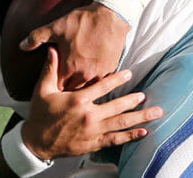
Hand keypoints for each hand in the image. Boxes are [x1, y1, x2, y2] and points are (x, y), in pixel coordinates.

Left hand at [20, 3, 128, 90]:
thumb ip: (36, 37)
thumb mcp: (56, 26)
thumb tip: (21, 46)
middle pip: (74, 91)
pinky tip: (93, 77)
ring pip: (89, 89)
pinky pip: (103, 82)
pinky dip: (96, 81)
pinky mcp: (111, 69)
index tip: (53, 86)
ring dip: (83, 87)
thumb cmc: (84, 21)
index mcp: (69, 67)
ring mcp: (100, 73)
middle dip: (68, 90)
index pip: (58, 87)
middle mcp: (85, 74)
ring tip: (79, 86)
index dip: (54, 87)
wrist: (111, 15)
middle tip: (64, 89)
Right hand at [22, 47, 162, 159]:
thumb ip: (50, 69)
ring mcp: (93, 131)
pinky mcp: (94, 143)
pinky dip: (130, 136)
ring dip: (140, 117)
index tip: (129, 73)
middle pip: (117, 106)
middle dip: (134, 100)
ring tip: (155, 113)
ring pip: (121, 123)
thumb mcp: (42, 90)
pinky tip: (143, 132)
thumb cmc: (40, 115)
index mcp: (77, 100)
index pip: (102, 87)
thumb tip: (53, 49)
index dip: (117, 79)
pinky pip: (116, 140)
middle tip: (147, 95)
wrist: (36, 143)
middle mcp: (88, 116)